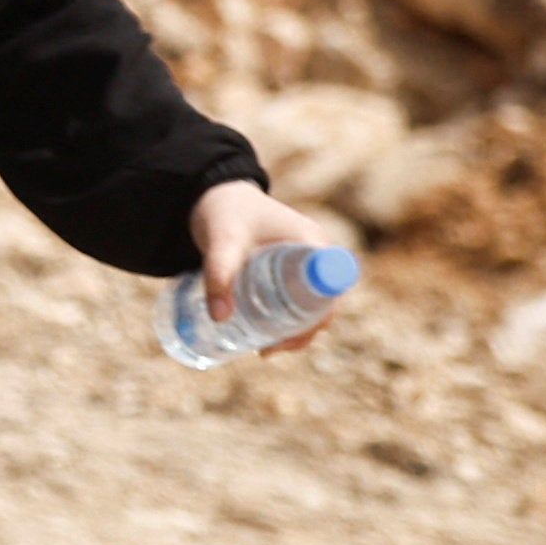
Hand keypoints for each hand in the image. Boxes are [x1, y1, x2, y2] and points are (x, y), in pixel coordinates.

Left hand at [191, 181, 345, 350]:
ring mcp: (308, 264)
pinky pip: (301, 302)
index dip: (315, 317)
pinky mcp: (294, 272)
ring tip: (264, 349)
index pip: (328, 289)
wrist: (217, 194)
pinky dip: (288, 321)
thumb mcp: (220, 241)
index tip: (285, 337)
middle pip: (323, 305)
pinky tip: (265, 338)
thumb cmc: (224, 212)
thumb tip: (219, 319)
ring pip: (313, 308)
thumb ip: (218, 274)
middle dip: (301, 332)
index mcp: (312, 242)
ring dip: (295, 331)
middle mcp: (318, 255)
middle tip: (267, 350)